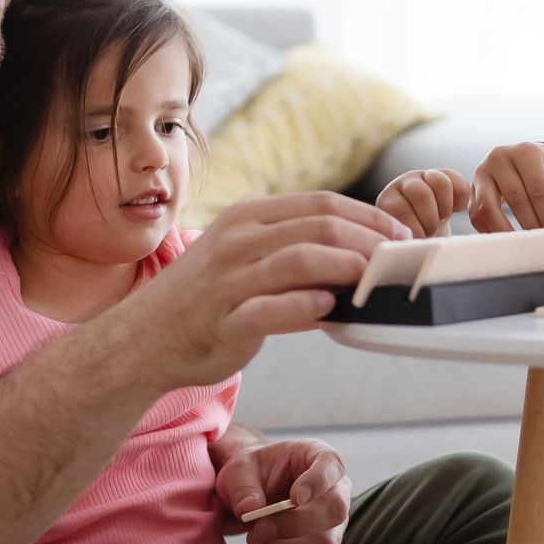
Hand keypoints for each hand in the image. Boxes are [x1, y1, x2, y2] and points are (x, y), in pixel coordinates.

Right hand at [133, 193, 405, 386]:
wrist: (145, 339)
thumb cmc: (206, 299)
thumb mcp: (243, 257)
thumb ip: (291, 250)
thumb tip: (357, 255)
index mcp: (247, 217)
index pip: (322, 204)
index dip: (369, 217)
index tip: (399, 236)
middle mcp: (238, 241)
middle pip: (320, 227)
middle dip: (370, 242)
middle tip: (397, 263)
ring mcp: (230, 280)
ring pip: (301, 260)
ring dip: (347, 270)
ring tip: (373, 285)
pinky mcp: (226, 321)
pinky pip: (273, 310)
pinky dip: (307, 308)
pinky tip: (330, 312)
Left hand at [214, 433, 350, 543]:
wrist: (253, 495)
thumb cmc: (251, 475)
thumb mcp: (238, 470)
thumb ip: (242, 486)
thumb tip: (251, 511)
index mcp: (321, 458)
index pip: (332, 465)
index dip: (318, 482)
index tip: (295, 496)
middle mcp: (337, 491)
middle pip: (335, 511)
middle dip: (295, 524)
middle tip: (259, 527)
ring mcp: (336, 524)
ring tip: (256, 537)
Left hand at [374, 167, 472, 237]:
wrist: (426, 232)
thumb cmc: (413, 242)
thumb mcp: (403, 244)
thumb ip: (399, 245)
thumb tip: (404, 252)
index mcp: (388, 201)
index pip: (401, 209)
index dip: (415, 228)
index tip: (418, 240)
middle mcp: (403, 184)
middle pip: (421, 193)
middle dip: (430, 219)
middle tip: (430, 231)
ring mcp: (424, 176)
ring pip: (441, 183)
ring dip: (444, 208)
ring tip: (441, 220)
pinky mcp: (446, 175)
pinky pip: (460, 185)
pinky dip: (461, 201)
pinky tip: (454, 210)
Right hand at [470, 140, 543, 232]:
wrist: (523, 159)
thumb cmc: (541, 169)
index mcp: (524, 151)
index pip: (537, 186)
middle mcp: (499, 158)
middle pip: (515, 197)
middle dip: (530, 222)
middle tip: (541, 240)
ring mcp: (481, 173)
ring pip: (488, 207)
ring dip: (506, 229)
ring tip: (520, 243)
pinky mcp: (471, 189)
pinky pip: (475, 214)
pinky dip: (488, 230)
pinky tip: (502, 239)